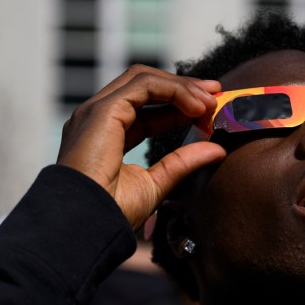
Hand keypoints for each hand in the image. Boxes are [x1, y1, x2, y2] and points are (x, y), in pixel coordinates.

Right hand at [57, 65, 226, 228]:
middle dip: (183, 86)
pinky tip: (195, 106)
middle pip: (145, 85)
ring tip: (209, 101)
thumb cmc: (113, 212)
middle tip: (215, 94)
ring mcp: (96, 111)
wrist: (87, 225)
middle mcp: (98, 117)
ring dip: (181, 86)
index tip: (209, 109)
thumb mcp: (157, 183)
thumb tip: (217, 149)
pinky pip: (143, 86)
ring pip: (144, 79)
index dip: (180, 105)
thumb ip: (184, 162)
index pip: (147, 107)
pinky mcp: (102, 111)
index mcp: (106, 133)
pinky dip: (174, 90)